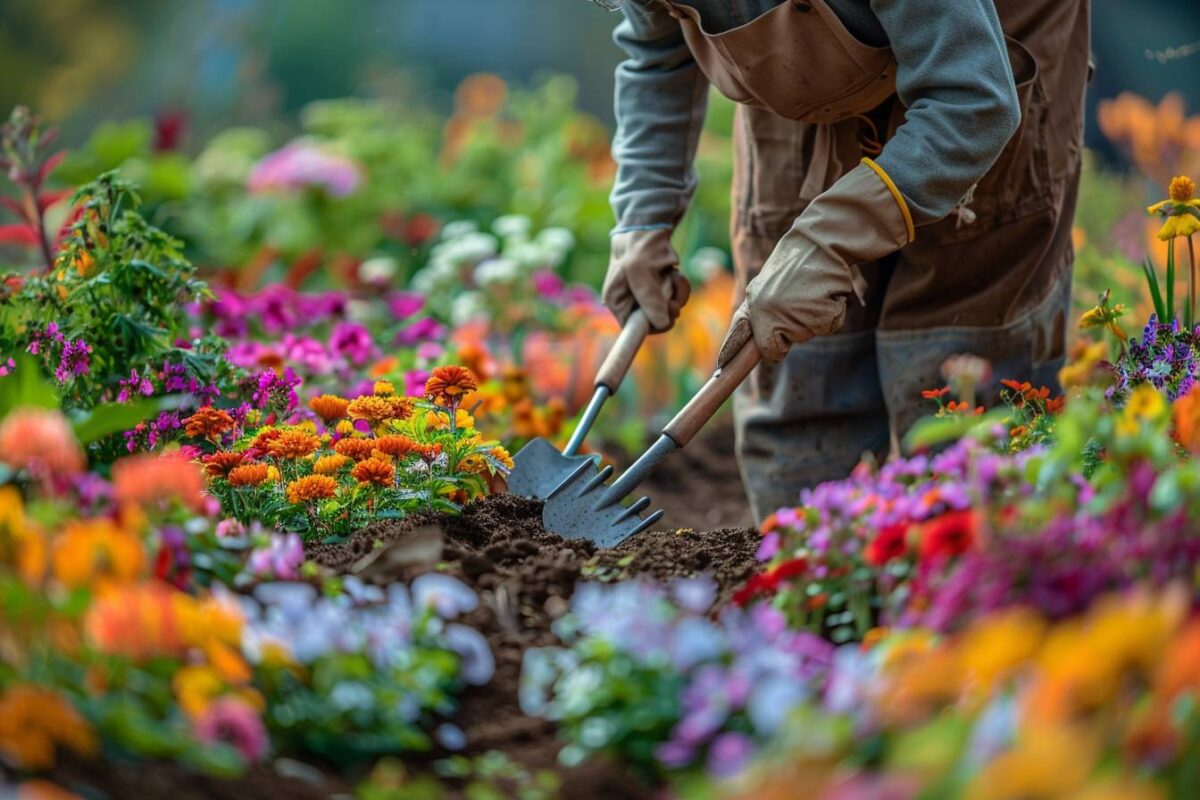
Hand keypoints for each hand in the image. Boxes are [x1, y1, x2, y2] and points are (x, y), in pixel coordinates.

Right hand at [603, 228, 691, 331]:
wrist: (650, 225)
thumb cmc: (639, 245)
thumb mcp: (642, 271)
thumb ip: (650, 299)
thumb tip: (661, 324)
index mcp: (617, 301)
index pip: (634, 328)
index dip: (653, 325)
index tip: (667, 315)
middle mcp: (630, 302)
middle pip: (655, 320)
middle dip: (668, 306)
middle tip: (671, 288)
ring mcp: (645, 296)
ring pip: (668, 310)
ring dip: (677, 293)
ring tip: (673, 275)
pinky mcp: (659, 289)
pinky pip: (675, 298)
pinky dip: (679, 286)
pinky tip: (675, 272)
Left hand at [717, 161, 912, 365]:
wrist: (822, 242)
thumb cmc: (797, 263)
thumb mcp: (768, 284)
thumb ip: (760, 309)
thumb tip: (762, 341)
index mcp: (753, 302)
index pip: (738, 335)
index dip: (731, 352)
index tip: (720, 369)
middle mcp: (767, 311)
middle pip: (777, 348)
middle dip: (789, 336)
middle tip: (800, 305)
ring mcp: (791, 314)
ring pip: (804, 335)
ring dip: (814, 320)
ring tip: (815, 292)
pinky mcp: (816, 315)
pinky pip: (827, 326)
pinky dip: (832, 313)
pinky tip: (828, 293)